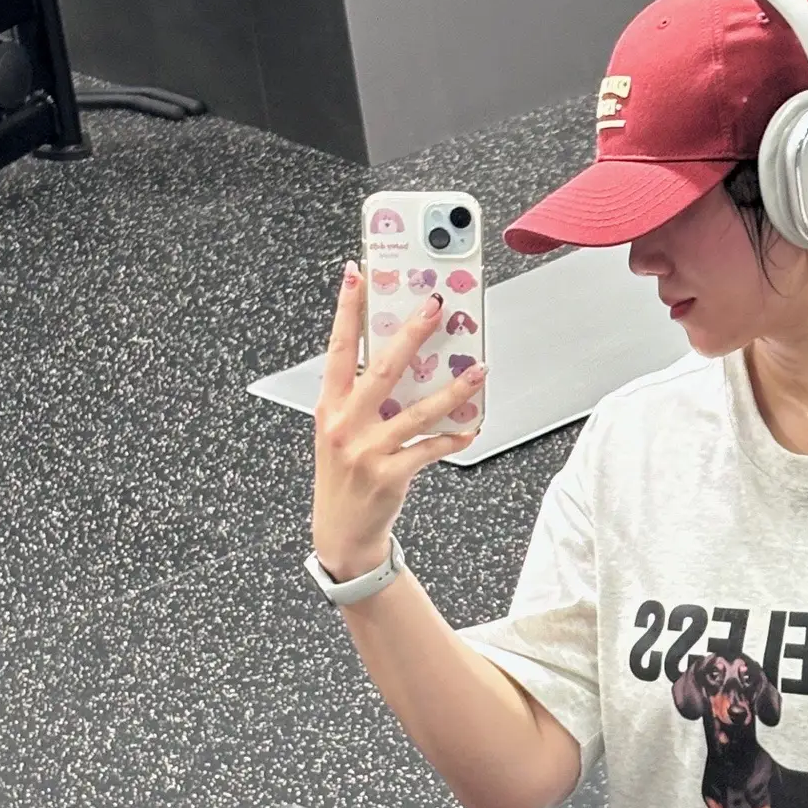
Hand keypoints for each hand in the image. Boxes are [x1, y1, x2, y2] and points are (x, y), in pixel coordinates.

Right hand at [311, 262, 485, 574]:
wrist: (342, 533)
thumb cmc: (345, 477)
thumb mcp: (340, 432)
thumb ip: (362, 399)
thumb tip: (402, 362)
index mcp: (330, 407)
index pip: (338, 349)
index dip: (347, 310)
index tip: (356, 274)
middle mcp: (345, 424)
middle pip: (381, 369)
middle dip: (411, 334)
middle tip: (435, 306)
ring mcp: (367, 451)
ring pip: (416, 410)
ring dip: (452, 389)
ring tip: (477, 370)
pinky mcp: (390, 475)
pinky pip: (430, 449)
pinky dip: (453, 437)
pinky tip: (471, 428)